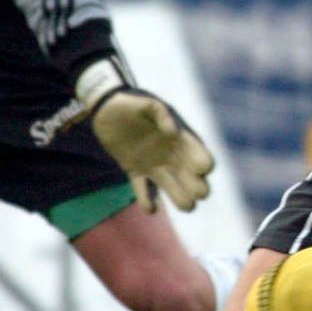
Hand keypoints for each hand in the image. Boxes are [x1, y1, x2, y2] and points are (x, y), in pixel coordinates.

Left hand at [75, 58, 214, 212]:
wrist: (106, 108)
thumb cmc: (130, 102)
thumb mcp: (147, 103)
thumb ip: (161, 114)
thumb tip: (174, 133)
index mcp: (181, 138)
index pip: (202, 157)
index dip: (204, 166)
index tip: (200, 169)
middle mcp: (172, 155)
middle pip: (195, 180)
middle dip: (199, 189)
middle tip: (195, 193)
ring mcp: (155, 166)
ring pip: (175, 190)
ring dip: (182, 200)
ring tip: (183, 204)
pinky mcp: (136, 172)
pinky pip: (145, 192)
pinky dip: (148, 202)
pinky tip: (150, 208)